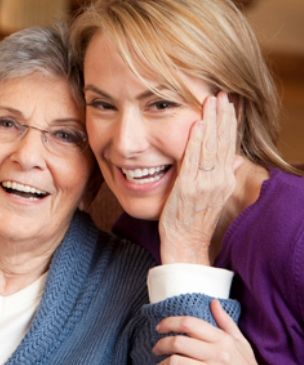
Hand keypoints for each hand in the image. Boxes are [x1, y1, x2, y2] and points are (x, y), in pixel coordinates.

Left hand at [153, 299, 256, 363]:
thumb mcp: (241, 344)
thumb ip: (226, 323)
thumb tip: (213, 301)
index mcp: (222, 340)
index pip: (189, 324)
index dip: (169, 322)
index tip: (159, 327)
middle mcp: (216, 354)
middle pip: (178, 342)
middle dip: (161, 344)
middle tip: (156, 347)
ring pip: (175, 361)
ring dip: (163, 362)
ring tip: (161, 363)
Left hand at [159, 92, 238, 264]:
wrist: (186, 243)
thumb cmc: (194, 219)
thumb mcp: (213, 196)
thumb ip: (222, 175)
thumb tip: (233, 158)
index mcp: (224, 179)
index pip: (229, 145)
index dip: (230, 123)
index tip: (230, 104)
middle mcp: (219, 179)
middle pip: (223, 141)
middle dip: (224, 116)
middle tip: (223, 93)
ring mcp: (205, 183)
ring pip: (212, 147)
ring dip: (213, 122)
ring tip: (213, 100)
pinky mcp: (189, 188)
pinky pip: (194, 160)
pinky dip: (197, 141)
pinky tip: (199, 125)